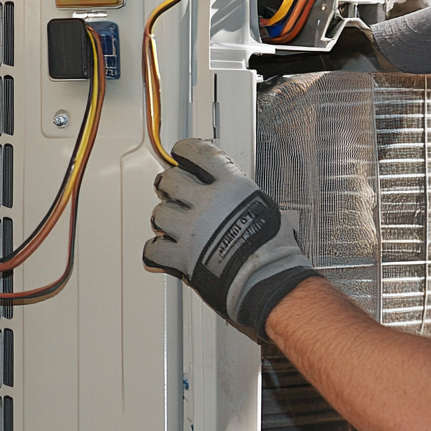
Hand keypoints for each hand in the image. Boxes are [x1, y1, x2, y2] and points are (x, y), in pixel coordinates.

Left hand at [143, 138, 318, 340]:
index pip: (201, 154)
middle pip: (172, 180)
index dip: (186, 150)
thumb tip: (239, 200)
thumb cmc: (275, 252)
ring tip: (169, 222)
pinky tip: (161, 250)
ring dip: (163, 218)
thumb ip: (243, 200)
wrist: (267, 280)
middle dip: (169, 184)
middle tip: (170, 188)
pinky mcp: (182, 256)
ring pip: (159, 214)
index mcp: (232, 187)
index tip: (180, 152)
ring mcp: (192, 230)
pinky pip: (155, 249)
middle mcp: (208, 204)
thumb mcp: (267, 210)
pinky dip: (155, 250)